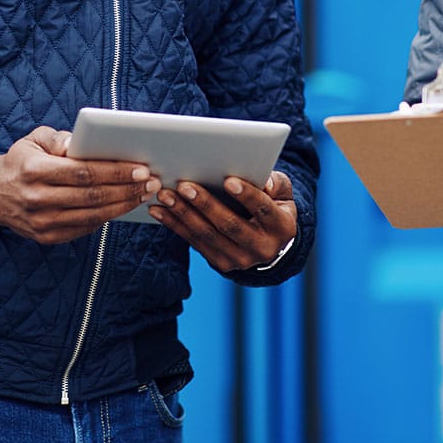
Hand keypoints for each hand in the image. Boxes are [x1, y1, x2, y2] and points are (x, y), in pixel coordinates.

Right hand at [0, 126, 160, 244]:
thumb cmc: (21, 161)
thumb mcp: (34, 139)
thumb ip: (60, 138)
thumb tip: (83, 141)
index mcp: (35, 170)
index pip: (83, 172)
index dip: (115, 172)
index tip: (141, 169)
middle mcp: (37, 199)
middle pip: (92, 196)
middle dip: (127, 189)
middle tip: (151, 182)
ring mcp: (42, 222)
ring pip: (92, 215)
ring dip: (122, 205)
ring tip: (143, 194)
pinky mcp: (46, 237)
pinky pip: (84, 228)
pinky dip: (106, 217)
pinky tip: (122, 205)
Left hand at [148, 170, 297, 273]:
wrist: (270, 243)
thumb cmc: (273, 206)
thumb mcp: (283, 194)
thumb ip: (275, 183)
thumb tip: (264, 179)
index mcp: (281, 227)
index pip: (263, 210)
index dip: (247, 196)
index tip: (228, 180)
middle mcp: (262, 248)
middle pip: (230, 225)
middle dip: (205, 204)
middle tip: (184, 185)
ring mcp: (240, 260)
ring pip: (208, 235)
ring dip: (183, 214)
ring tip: (165, 195)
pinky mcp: (221, 263)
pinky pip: (194, 242)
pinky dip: (175, 225)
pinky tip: (159, 211)